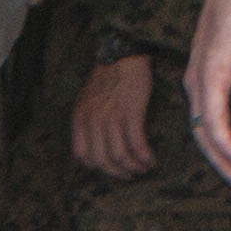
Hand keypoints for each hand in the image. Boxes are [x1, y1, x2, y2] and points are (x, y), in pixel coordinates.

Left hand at [72, 53, 159, 179]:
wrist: (124, 56)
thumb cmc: (108, 77)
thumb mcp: (87, 100)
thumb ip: (88, 122)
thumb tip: (98, 144)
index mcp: (80, 119)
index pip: (82, 155)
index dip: (97, 166)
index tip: (110, 167)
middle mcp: (92, 122)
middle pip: (102, 161)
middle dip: (117, 172)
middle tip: (130, 174)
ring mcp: (111, 119)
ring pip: (120, 156)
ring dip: (134, 167)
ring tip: (143, 168)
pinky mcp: (131, 115)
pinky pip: (137, 145)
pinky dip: (145, 157)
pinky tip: (151, 160)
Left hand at [187, 0, 230, 196]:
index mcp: (204, 87)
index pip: (212, 133)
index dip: (230, 160)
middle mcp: (195, 88)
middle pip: (206, 141)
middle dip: (230, 170)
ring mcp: (200, 80)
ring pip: (207, 134)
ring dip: (228, 163)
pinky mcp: (210, 72)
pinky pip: (212, 115)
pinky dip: (223, 140)